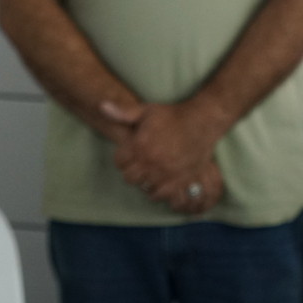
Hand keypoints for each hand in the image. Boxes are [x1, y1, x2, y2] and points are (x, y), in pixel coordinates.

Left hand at [101, 100, 227, 212]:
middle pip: (129, 178)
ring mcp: (165, 174)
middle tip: (139, 162)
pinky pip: (160, 195)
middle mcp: (151, 162)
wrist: (201, 122)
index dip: (121, 157)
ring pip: (143, 188)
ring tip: (150, 171)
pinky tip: (160, 180)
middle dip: (131, 170)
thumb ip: (123, 113)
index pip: (118, 162)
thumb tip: (101, 107)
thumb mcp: (146, 110)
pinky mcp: (179, 182)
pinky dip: (157, 190)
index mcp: (140, 145)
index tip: (128, 153)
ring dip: (144, 180)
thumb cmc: (172, 115)